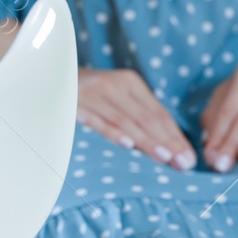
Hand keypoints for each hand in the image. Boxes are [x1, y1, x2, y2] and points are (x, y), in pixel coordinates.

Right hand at [77, 68, 197, 169]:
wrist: (48, 73)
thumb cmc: (89, 94)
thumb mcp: (116, 97)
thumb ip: (138, 116)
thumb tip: (167, 147)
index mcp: (130, 83)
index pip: (158, 113)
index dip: (176, 136)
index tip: (189, 157)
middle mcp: (116, 86)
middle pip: (147, 118)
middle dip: (168, 142)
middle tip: (184, 163)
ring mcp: (95, 93)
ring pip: (126, 121)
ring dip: (147, 140)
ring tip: (165, 157)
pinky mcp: (75, 102)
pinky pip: (97, 120)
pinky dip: (113, 132)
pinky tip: (127, 145)